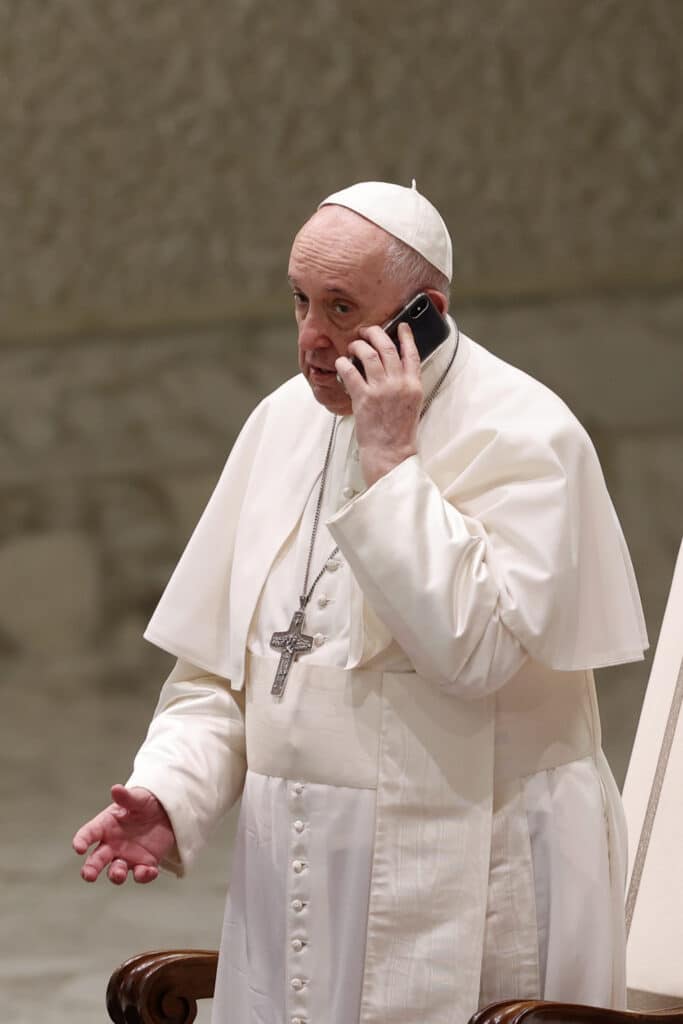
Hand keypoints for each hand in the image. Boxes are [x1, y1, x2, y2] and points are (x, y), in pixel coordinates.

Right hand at [72, 784, 175, 884]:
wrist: (166, 813)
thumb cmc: (145, 803)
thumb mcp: (138, 798)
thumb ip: (127, 797)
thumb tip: (116, 788)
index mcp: (105, 826)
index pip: (88, 833)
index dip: (81, 840)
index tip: (78, 847)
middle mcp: (112, 845)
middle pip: (96, 860)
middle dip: (90, 869)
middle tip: (88, 875)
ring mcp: (127, 856)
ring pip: (116, 871)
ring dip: (115, 874)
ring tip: (118, 873)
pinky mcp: (144, 864)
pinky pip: (141, 874)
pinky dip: (143, 875)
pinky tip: (149, 871)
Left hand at [335, 321, 422, 485]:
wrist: (391, 453)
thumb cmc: (399, 433)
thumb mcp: (411, 405)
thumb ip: (406, 384)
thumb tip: (393, 366)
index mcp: (414, 385)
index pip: (412, 352)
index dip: (406, 336)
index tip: (401, 326)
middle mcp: (399, 384)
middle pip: (387, 347)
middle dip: (375, 333)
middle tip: (366, 331)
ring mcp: (381, 390)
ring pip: (369, 354)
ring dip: (358, 346)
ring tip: (353, 346)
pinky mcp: (364, 398)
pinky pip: (351, 371)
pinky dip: (344, 363)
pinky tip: (341, 363)